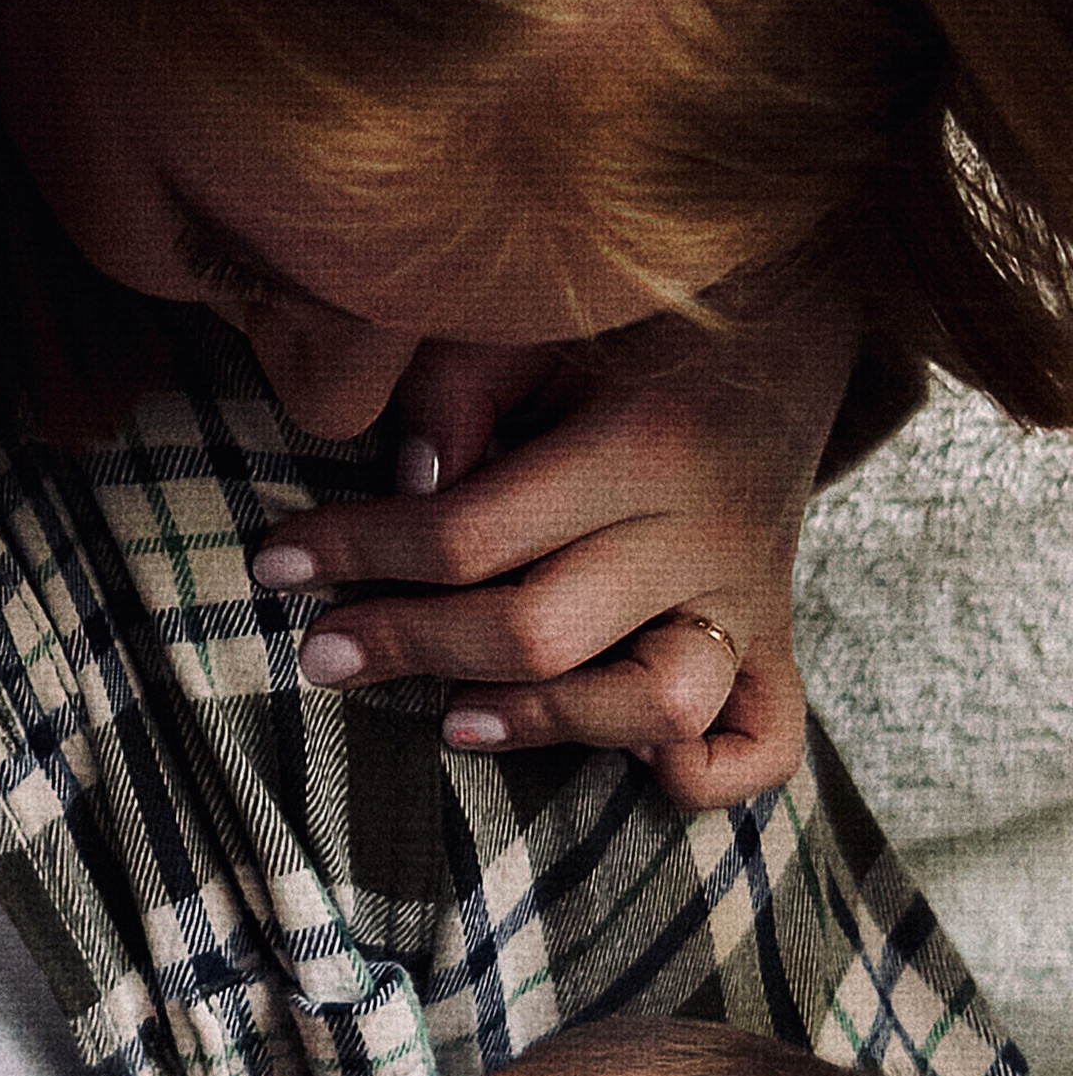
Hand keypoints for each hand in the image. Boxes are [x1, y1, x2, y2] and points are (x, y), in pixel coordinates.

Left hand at [250, 293, 860, 808]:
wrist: (802, 299)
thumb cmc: (638, 316)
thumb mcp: (547, 316)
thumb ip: (464, 389)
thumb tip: (410, 486)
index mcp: (645, 440)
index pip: (469, 533)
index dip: (355, 553)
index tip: (273, 563)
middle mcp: (706, 530)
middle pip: (539, 633)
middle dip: (410, 647)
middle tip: (323, 653)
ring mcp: (749, 594)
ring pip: (655, 703)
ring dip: (546, 724)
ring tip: (454, 721)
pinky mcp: (776, 635)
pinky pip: (763, 745)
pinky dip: (703, 776)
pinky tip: (631, 764)